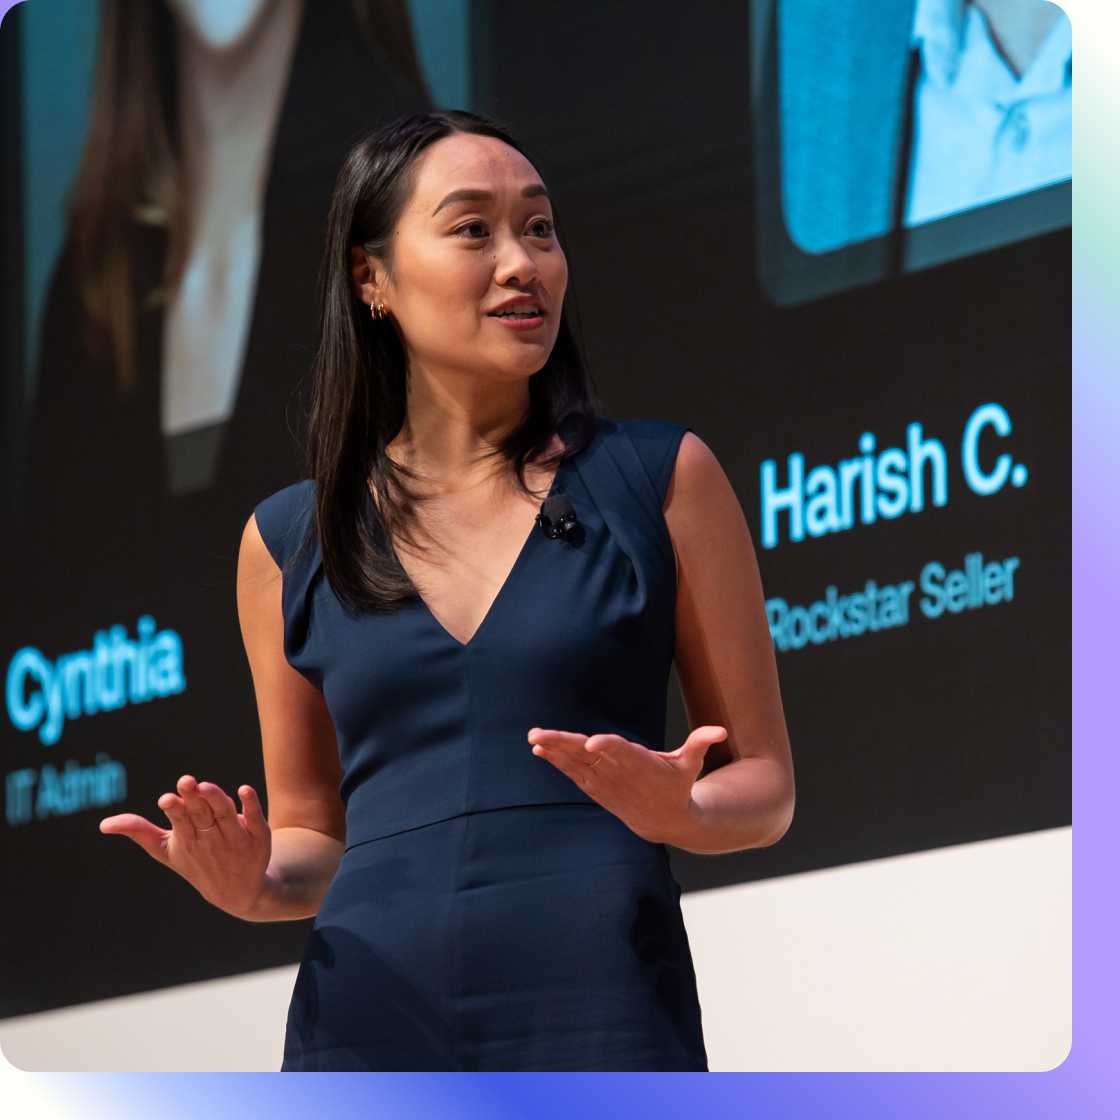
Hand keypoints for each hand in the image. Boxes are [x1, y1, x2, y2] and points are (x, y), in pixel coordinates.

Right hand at [99, 775, 272, 919]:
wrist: (238, 891)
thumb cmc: (196, 863)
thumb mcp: (166, 851)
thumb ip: (139, 832)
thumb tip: (104, 824)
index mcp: (187, 840)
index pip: (180, 822)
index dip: (174, 810)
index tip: (166, 799)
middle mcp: (211, 838)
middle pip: (202, 814)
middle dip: (194, 799)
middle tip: (187, 782)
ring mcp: (236, 837)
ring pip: (226, 814)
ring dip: (218, 799)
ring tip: (207, 785)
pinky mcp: (259, 834)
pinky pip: (256, 817)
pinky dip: (251, 804)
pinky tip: (245, 789)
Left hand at [527, 724, 727, 844]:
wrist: (663, 821)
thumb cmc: (677, 784)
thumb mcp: (691, 764)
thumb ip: (700, 743)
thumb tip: (720, 730)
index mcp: (641, 764)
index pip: (622, 752)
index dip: (608, 746)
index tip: (592, 742)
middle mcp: (618, 774)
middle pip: (588, 756)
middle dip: (564, 745)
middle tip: (540, 735)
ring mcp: (604, 782)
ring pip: (575, 764)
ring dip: (553, 751)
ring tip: (533, 738)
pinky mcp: (596, 788)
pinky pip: (572, 774)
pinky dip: (556, 762)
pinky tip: (538, 749)